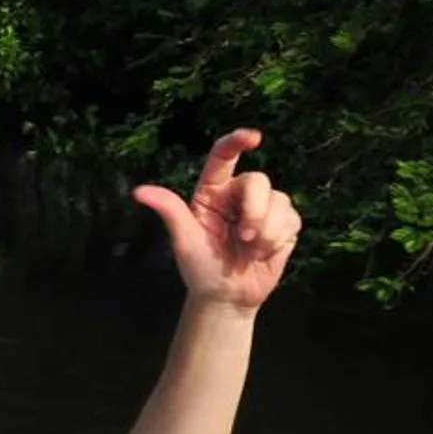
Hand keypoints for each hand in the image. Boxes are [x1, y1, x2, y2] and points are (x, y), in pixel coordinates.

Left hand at [131, 128, 302, 312]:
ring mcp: (264, 207)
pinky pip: (292, 218)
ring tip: (250, 250)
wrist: (226, 296)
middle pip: (258, 181)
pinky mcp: (285, 223)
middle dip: (254, 211)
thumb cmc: (200, 268)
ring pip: (279, 200)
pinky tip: (264, 252)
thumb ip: (170, 211)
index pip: (223, 157)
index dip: (237, 141)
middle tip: (242, 237)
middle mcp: (238, 194)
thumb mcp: (184, 240)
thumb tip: (140, 191)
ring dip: (266, 230)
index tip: (253, 137)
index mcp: (212, 192)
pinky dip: (278, 238)